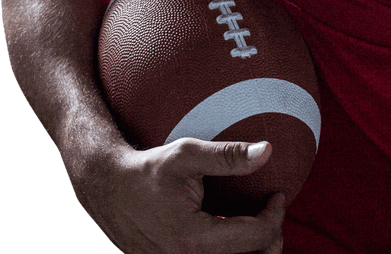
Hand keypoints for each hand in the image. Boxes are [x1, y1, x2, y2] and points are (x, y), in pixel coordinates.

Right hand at [69, 137, 285, 253]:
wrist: (109, 190)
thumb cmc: (148, 171)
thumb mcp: (187, 154)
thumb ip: (229, 156)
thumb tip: (267, 151)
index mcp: (194, 239)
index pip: (255, 238)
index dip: (275, 216)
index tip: (277, 194)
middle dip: (270, 239)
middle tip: (271, 211)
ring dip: (251, 249)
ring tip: (256, 223)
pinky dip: (231, 251)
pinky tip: (232, 230)